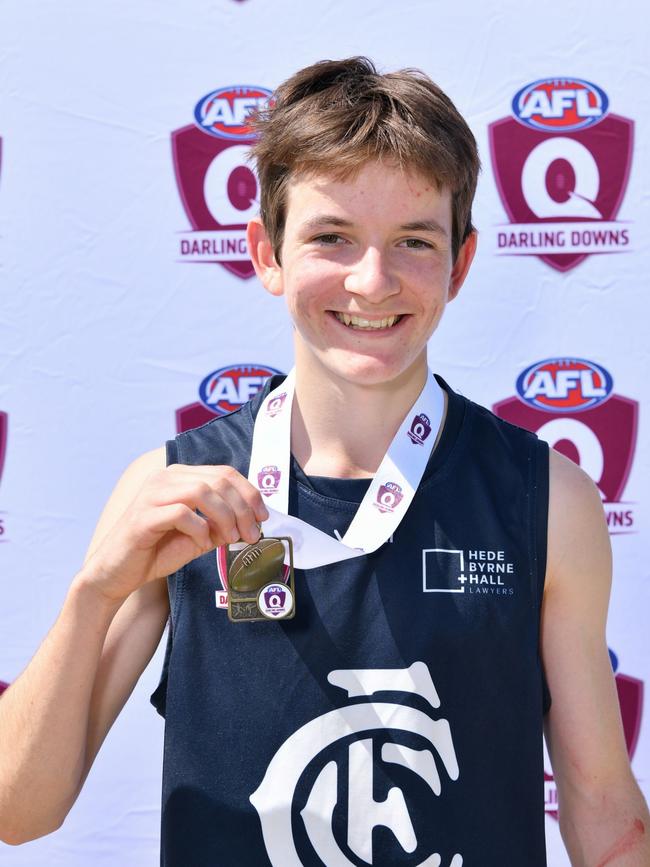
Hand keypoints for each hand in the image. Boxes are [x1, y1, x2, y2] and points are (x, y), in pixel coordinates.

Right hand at [79, 464, 267, 604]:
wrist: (116, 574)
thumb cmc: (156, 552)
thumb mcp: (199, 536)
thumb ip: (222, 525)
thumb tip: (252, 522)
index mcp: (180, 477)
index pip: (224, 473)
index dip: (249, 493)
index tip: (263, 518)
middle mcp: (165, 478)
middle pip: (218, 481)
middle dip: (242, 509)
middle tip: (251, 535)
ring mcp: (151, 494)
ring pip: (201, 492)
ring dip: (224, 518)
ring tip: (230, 540)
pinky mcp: (142, 516)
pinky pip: (181, 514)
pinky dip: (199, 530)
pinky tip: (201, 545)